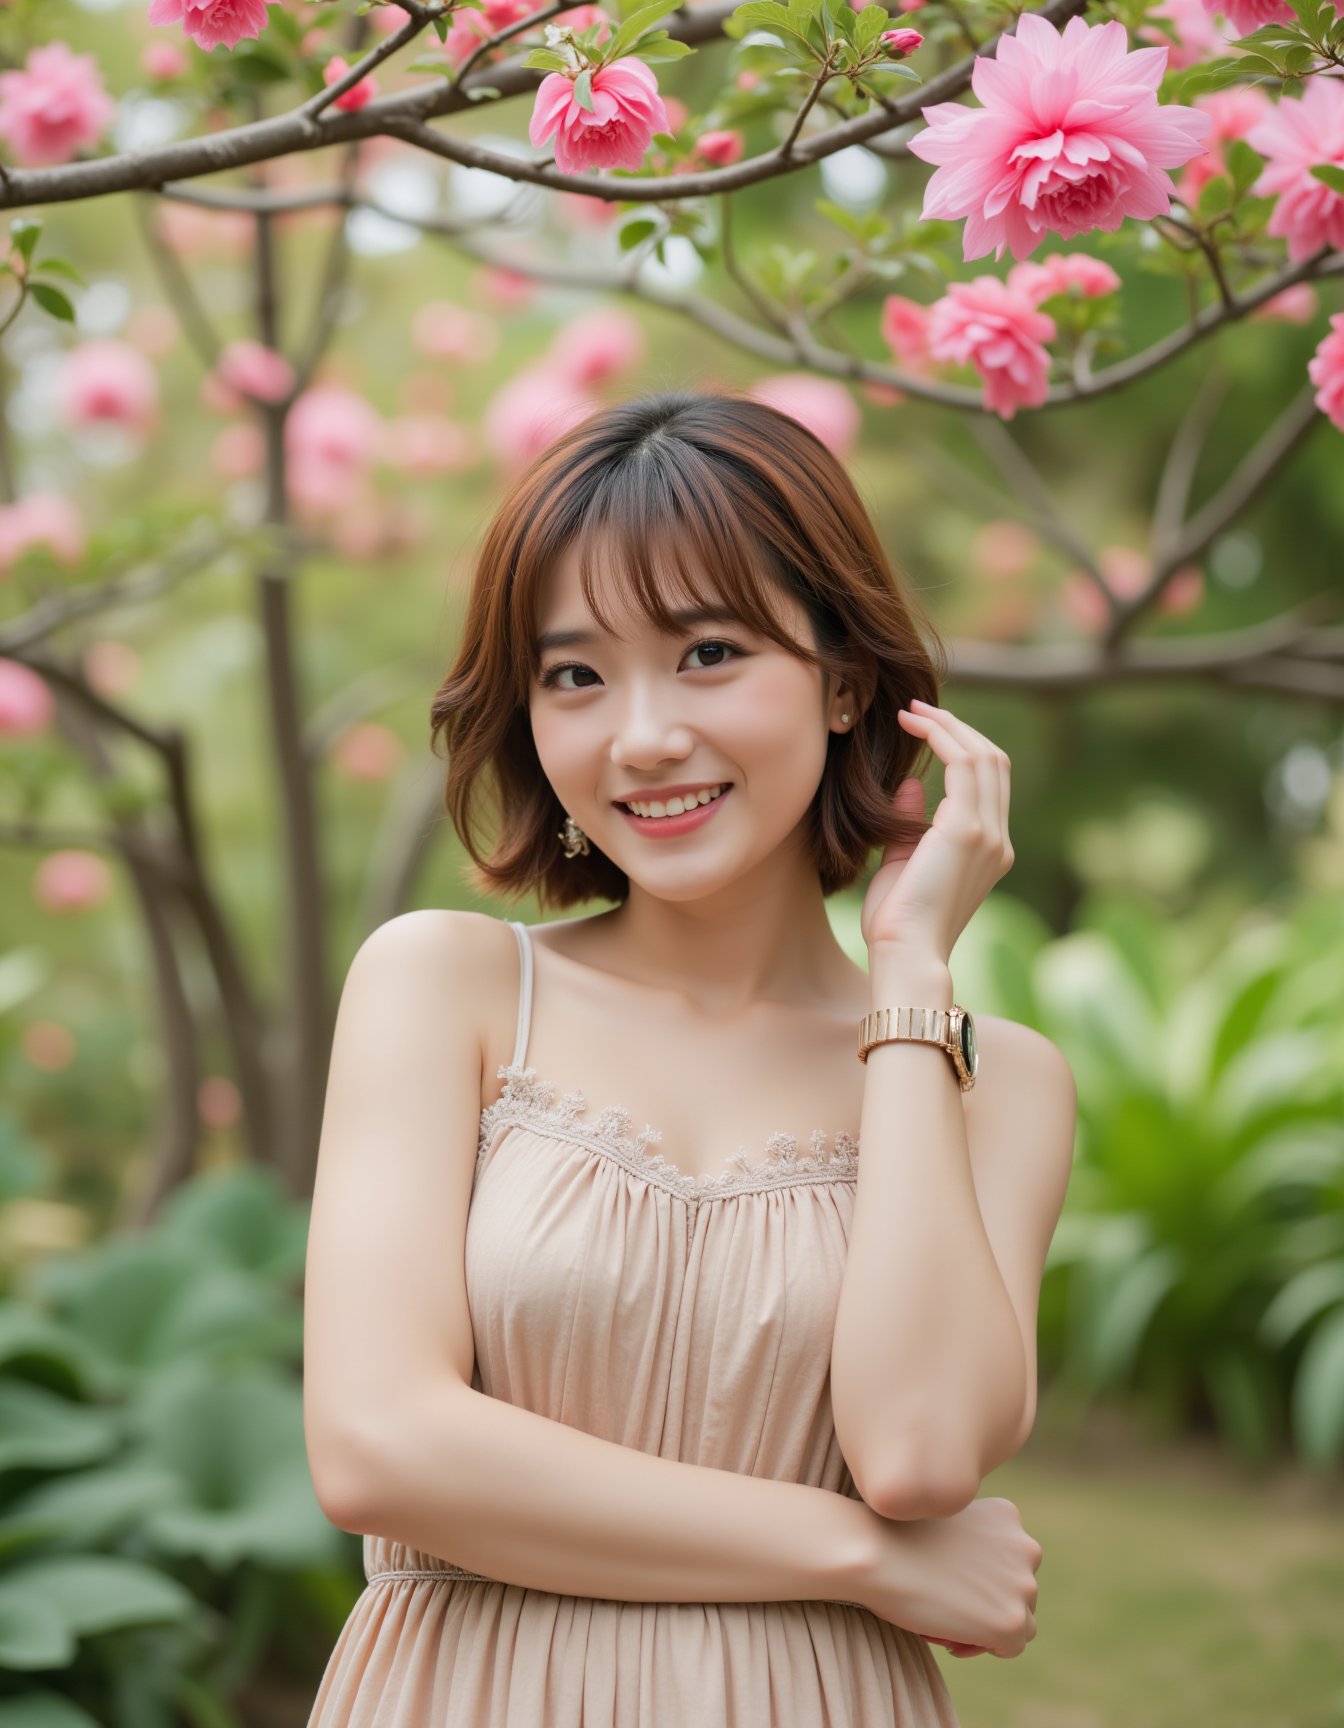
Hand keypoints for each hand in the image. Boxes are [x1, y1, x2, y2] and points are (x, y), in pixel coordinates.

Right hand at [857, 1495, 1041, 1659]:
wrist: (876, 1551)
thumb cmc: (896, 1536)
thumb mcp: (946, 1525)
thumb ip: (973, 1545)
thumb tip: (981, 1581)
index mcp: (1007, 1516)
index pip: (1012, 1560)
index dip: (985, 1580)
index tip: (954, 1587)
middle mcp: (1024, 1547)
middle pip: (1020, 1591)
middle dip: (989, 1603)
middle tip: (950, 1609)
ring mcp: (1021, 1586)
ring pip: (1021, 1621)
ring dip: (989, 1626)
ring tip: (949, 1624)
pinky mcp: (1010, 1622)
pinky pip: (1009, 1648)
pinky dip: (982, 1647)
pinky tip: (950, 1637)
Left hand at [859, 699, 1013, 964]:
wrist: (906, 953)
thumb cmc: (897, 923)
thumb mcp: (902, 864)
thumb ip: (912, 824)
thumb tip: (911, 783)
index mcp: (989, 851)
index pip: (989, 784)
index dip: (962, 748)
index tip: (926, 729)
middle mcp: (998, 840)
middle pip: (993, 762)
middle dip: (959, 729)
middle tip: (919, 710)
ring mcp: (988, 834)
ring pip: (984, 756)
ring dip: (949, 726)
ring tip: (914, 711)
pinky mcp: (968, 830)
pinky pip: (964, 765)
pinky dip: (942, 738)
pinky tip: (915, 726)